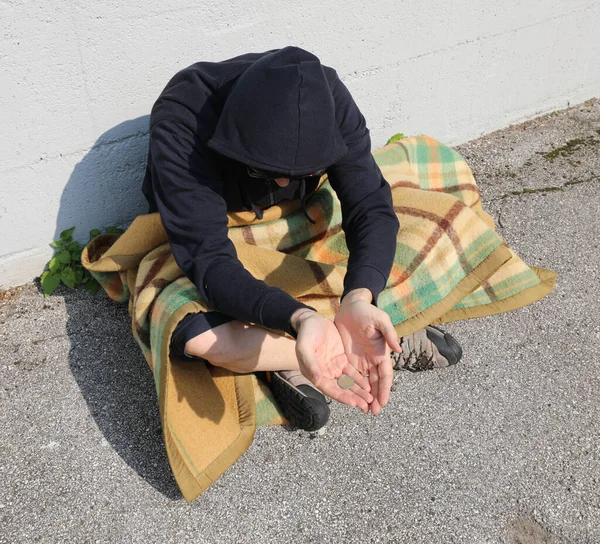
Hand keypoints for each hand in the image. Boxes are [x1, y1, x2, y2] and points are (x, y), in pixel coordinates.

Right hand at [293, 310, 372, 412]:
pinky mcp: (342, 360)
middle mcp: (325, 374)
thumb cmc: (306, 334)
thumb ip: (311, 364)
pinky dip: (360, 380)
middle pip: (341, 389)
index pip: (330, 389)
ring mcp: (334, 367)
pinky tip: (369, 385)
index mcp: (314, 374)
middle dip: (354, 397)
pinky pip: (352, 373)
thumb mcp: (305, 347)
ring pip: (349, 383)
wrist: (312, 320)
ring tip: (370, 399)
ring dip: (359, 391)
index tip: (354, 403)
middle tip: (366, 405)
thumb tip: (317, 380)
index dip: (342, 397)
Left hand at [334, 289, 401, 414]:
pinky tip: (350, 397)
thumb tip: (399, 349)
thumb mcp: (380, 320)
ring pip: (364, 382)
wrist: (350, 306)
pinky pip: (351, 376)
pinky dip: (352, 387)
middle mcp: (372, 359)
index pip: (385, 375)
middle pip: (376, 383)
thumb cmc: (367, 312)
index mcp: (381, 353)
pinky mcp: (348, 358)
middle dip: (376, 398)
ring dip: (365, 396)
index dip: (385, 389)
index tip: (383, 402)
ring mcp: (360, 360)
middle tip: (373, 412)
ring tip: (363, 410)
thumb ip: (389, 333)